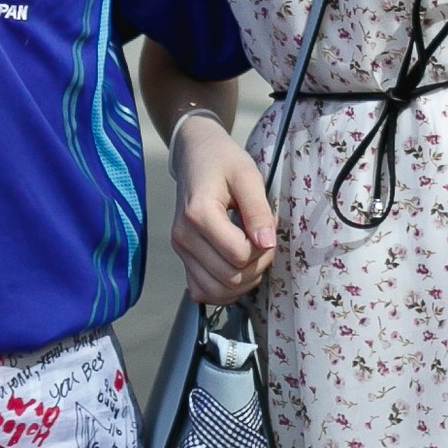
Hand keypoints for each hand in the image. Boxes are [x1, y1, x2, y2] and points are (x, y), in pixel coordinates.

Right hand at [169, 118, 276, 302]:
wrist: (197, 156)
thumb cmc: (224, 161)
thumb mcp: (247, 175)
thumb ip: (258, 210)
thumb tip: (266, 243)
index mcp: (198, 214)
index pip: (238, 254)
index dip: (262, 249)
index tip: (268, 229)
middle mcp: (183, 236)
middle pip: (228, 277)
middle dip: (256, 266)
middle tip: (264, 242)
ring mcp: (180, 250)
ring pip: (215, 291)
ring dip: (242, 283)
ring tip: (252, 256)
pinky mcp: (182, 258)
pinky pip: (202, 291)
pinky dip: (224, 289)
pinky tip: (237, 268)